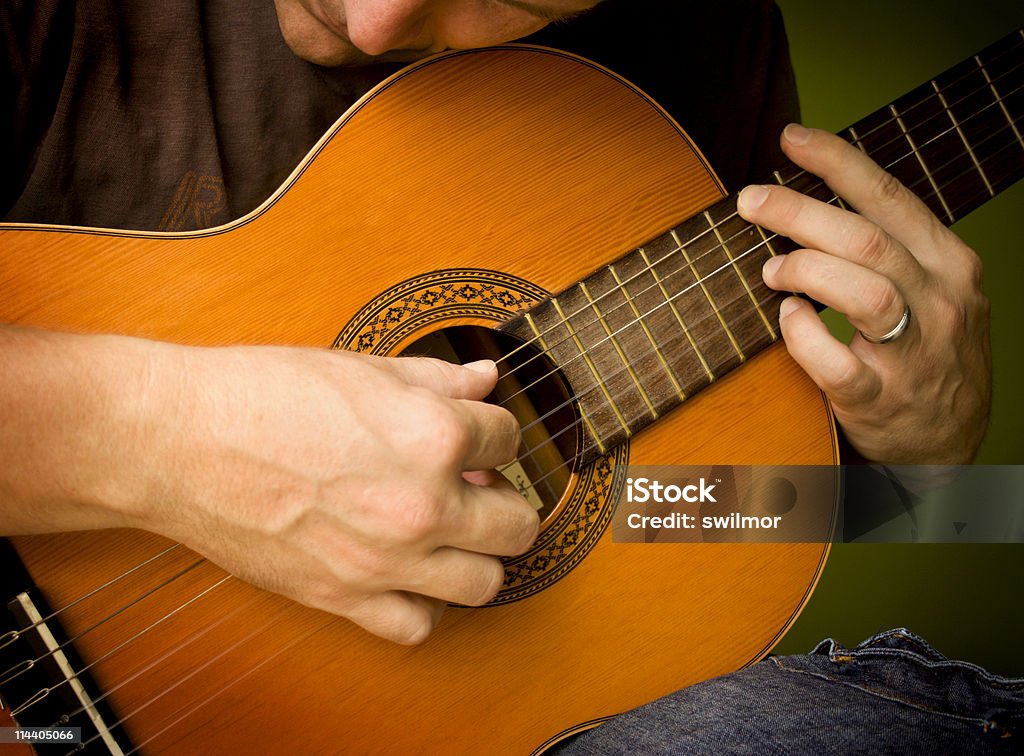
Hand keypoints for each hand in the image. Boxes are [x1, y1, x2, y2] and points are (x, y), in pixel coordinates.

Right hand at [128, 345, 537, 643]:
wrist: (178, 440)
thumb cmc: (261, 393)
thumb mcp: (362, 368)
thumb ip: (438, 378)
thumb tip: (485, 378)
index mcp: (434, 436)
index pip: (510, 440)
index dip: (494, 433)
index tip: (476, 435)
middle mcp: (423, 504)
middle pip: (517, 524)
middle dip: (506, 500)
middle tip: (479, 488)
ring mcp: (386, 559)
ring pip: (485, 584)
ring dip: (479, 556)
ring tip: (452, 533)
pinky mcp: (345, 597)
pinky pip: (417, 625)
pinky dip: (422, 604)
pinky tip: (407, 573)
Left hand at [736, 123, 991, 464]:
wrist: (950, 441)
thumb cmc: (924, 352)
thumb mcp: (931, 290)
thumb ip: (887, 249)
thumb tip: (808, 203)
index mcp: (949, 263)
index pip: (890, 198)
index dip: (836, 162)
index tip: (791, 139)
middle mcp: (939, 302)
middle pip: (866, 240)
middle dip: (798, 212)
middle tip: (751, 201)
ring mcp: (915, 354)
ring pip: (864, 292)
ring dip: (804, 271)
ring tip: (771, 270)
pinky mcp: (881, 399)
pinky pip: (836, 363)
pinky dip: (802, 335)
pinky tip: (786, 319)